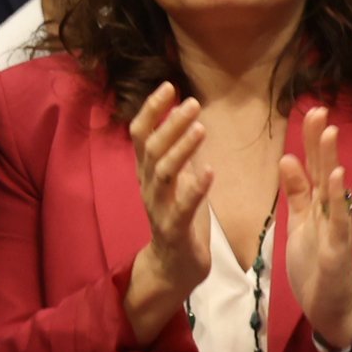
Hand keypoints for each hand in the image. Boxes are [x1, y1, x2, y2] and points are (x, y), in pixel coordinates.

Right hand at [119, 82, 219, 345]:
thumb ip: (177, 149)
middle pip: (151, 150)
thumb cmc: (180, 216)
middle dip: (170, 124)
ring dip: (181, 149)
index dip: (152, 110)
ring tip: (201, 128)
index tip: (168, 86)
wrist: (175, 265)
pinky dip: (195, 188)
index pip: (141, 135)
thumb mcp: (177, 178)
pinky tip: (209, 171)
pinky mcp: (175, 229)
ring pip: (163, 174)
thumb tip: (185, 112)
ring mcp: (160, 208)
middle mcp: (149, 186)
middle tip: (192, 102)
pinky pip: (182, 208)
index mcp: (148, 172)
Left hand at [276, 104, 351, 351]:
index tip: (310, 111)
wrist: (330, 307)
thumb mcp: (299, 224)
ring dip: (332, 161)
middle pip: (325, 170)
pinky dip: (338, 198)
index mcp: (318, 206)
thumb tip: (288, 160)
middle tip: (318, 109)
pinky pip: (339, 220)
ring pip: (333, 189)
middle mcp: (331, 211)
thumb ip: (296, 194)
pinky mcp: (338, 248)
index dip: (311, 141)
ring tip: (329, 132)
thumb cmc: (315, 266)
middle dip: (320, 141)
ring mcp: (337, 228)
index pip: (314, 167)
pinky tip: (338, 177)